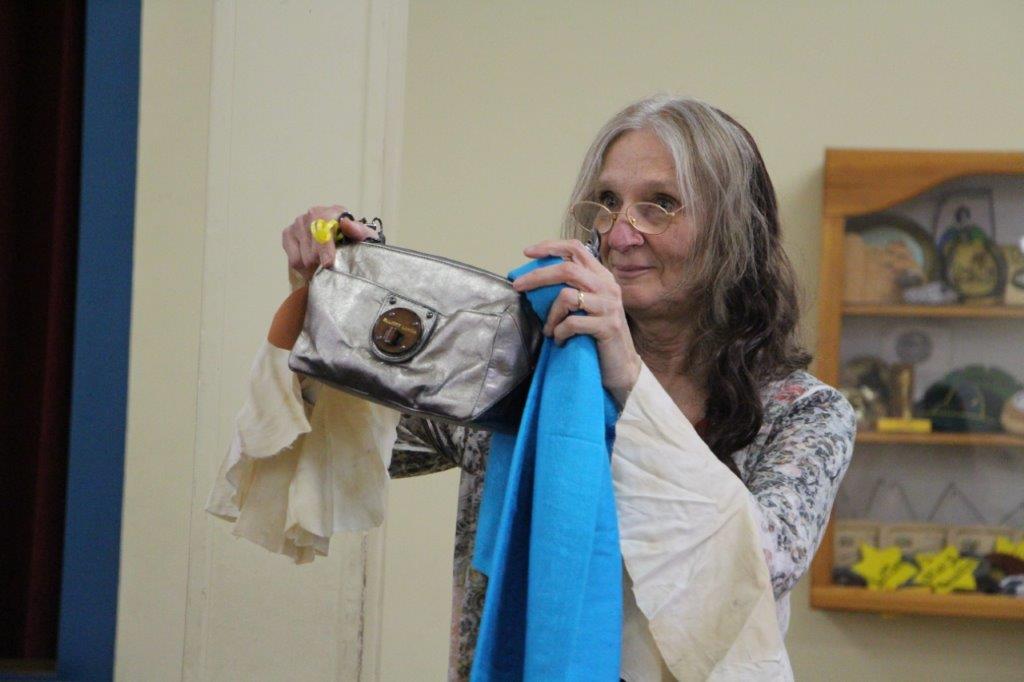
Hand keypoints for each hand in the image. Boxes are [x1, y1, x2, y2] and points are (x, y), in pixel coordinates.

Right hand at [281, 204, 377, 280]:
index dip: (324, 248)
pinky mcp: (288, 235)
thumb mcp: (365, 237)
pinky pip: (293, 260)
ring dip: (313, 269)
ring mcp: (297, 224)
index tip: (328, 264)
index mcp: (332, 212)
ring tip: (324, 271)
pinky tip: (313, 268)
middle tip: (331, 272)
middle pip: (311, 250)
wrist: (344, 239)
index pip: (322, 229)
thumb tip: (346, 224)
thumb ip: (360, 231)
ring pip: (301, 258)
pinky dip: (303, 269)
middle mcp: (312, 214)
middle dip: (321, 264)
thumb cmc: (355, 239)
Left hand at [512, 239, 641, 403]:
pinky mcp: (607, 326)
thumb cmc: (598, 336)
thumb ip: (572, 288)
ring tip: (549, 330)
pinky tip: (561, 342)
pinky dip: (560, 333)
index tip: (528, 252)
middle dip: (537, 276)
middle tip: (518, 286)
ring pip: (566, 296)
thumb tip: (536, 279)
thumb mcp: (587, 306)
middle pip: (567, 268)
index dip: (551, 246)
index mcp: (602, 277)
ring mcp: (609, 306)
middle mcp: (608, 286)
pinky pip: (572, 323)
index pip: (576, 249)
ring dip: (550, 316)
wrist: (621, 366)